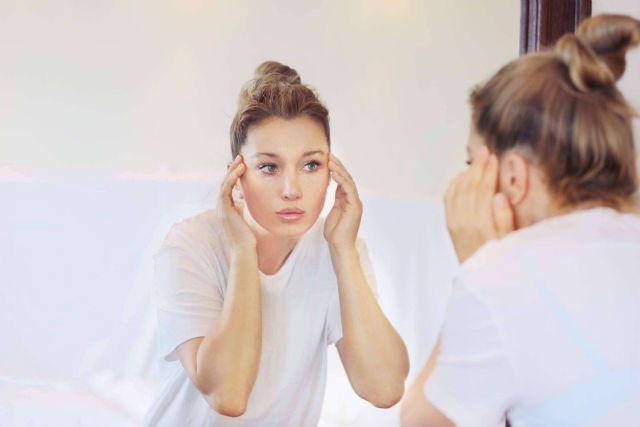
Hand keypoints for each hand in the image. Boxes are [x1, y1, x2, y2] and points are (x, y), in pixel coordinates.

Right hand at [217, 155, 255, 255]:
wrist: (244, 251)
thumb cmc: (248, 240)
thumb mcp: (247, 221)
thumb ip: (246, 211)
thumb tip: (251, 203)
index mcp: (226, 211)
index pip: (227, 188)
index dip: (233, 176)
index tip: (241, 166)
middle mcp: (221, 209)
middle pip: (224, 183)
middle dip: (231, 169)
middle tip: (240, 158)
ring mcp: (221, 209)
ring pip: (224, 184)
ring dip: (232, 170)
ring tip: (241, 160)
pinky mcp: (224, 210)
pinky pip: (225, 189)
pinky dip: (232, 178)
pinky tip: (240, 170)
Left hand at [324, 154, 362, 248]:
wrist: (339, 246)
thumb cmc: (334, 233)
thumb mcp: (333, 212)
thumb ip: (335, 201)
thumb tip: (332, 190)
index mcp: (348, 201)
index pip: (343, 181)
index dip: (336, 170)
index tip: (327, 161)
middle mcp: (354, 200)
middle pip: (347, 179)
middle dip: (338, 166)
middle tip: (330, 155)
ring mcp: (356, 203)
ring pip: (348, 182)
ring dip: (339, 170)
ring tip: (331, 161)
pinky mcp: (355, 207)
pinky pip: (348, 189)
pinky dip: (342, 180)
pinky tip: (334, 172)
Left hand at [445, 147, 514, 262]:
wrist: (480, 279)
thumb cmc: (501, 261)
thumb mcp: (510, 243)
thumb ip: (505, 220)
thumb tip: (499, 196)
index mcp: (481, 224)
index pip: (483, 190)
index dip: (488, 172)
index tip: (493, 157)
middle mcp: (464, 222)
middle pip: (469, 187)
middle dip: (477, 167)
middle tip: (484, 151)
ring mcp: (454, 223)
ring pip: (457, 191)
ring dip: (466, 173)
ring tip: (476, 161)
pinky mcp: (449, 225)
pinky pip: (448, 200)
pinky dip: (454, 185)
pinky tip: (461, 177)